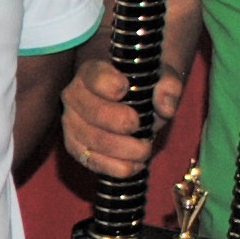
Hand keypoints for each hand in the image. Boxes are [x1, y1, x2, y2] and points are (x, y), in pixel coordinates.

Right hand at [59, 51, 177, 180]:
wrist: (132, 101)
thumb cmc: (144, 84)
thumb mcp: (162, 75)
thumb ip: (168, 84)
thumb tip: (165, 107)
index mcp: (92, 71)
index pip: (94, 77)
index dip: (108, 84)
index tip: (125, 88)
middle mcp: (74, 96)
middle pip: (93, 112)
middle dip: (120, 123)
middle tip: (142, 128)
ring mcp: (71, 123)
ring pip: (91, 140)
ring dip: (122, 150)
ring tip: (144, 151)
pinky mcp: (75, 146)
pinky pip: (89, 161)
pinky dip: (113, 167)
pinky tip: (133, 166)